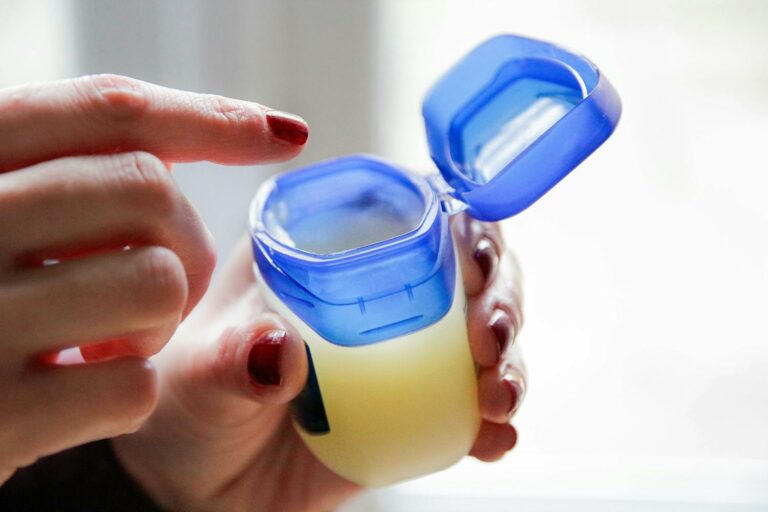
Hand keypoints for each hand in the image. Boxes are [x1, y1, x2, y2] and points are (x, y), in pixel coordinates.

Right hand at [0, 75, 307, 483]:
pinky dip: (136, 392)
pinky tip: (88, 391)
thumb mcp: (28, 221)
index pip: (104, 110)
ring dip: (162, 320)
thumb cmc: (11, 309)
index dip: (205, 115)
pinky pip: (138, 383)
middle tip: (161, 284)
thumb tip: (285, 133)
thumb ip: (112, 173)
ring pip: (156, 280)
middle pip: (146, 189)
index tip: (286, 135)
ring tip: (114, 339)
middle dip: (186, 241)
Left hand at [113, 214, 525, 510]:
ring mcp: (400, 350)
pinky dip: (495, 418)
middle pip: (467, 267)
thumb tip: (284, 353)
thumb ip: (235, 360)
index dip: (459, 219)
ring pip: (483, 331)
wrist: (199, 485)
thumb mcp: (201, 373)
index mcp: (324, 251)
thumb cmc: (189, 404)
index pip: (408, 210)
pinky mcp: (413, 405)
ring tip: (498, 395)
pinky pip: (471, 404)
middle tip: (491, 335)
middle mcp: (373, 292)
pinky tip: (495, 436)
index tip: (476, 257)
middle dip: (499, 292)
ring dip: (509, 356)